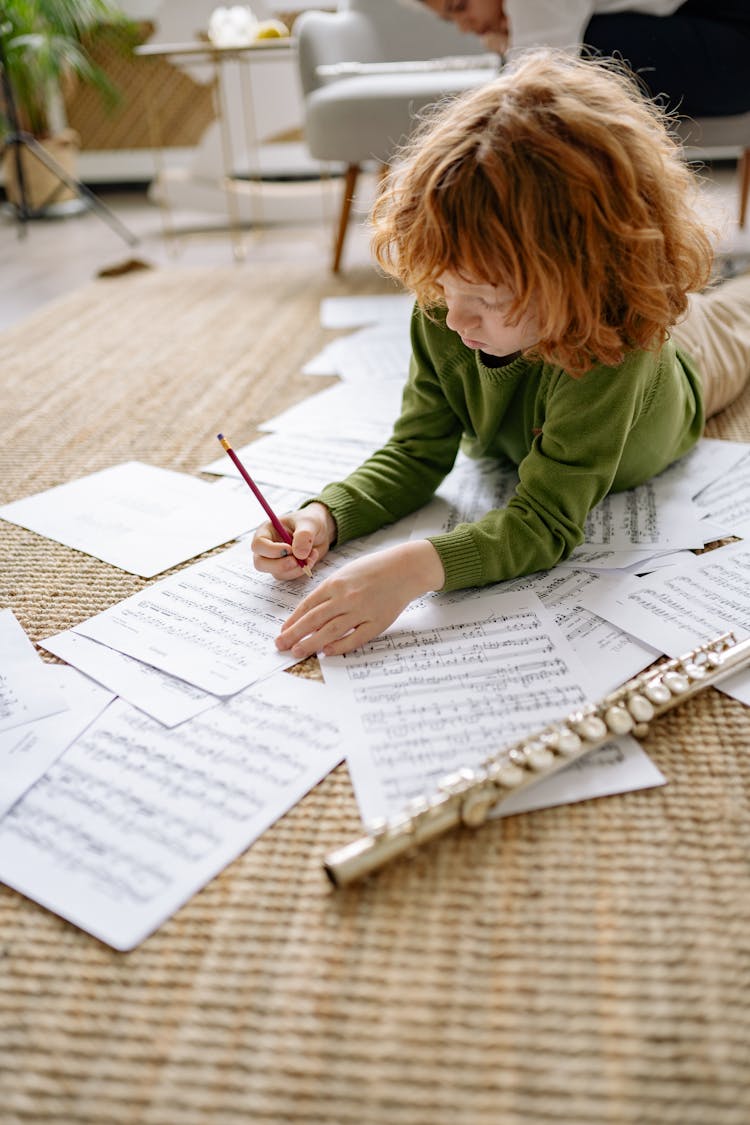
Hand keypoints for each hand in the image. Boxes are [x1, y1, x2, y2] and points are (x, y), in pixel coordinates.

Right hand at [251, 502, 335, 579]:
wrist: (320, 531)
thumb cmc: (309, 522)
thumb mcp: (309, 523)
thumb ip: (304, 536)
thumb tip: (299, 554)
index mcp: (266, 531)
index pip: (258, 544)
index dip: (272, 550)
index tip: (290, 549)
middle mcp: (267, 547)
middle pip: (260, 563)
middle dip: (279, 565)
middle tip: (296, 561)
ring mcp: (274, 560)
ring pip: (277, 572)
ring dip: (295, 568)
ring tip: (311, 555)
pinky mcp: (285, 569)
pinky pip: (289, 576)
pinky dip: (302, 570)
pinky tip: (311, 558)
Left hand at [275, 540, 444, 658]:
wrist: (405, 568)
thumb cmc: (373, 569)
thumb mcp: (346, 572)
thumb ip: (328, 591)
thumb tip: (309, 613)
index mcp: (336, 582)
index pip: (308, 605)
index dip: (293, 620)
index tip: (283, 631)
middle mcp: (346, 597)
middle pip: (314, 619)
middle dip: (294, 634)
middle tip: (281, 645)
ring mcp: (362, 610)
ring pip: (331, 631)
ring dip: (311, 643)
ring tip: (297, 651)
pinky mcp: (377, 622)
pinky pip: (355, 637)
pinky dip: (340, 646)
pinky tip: (327, 652)